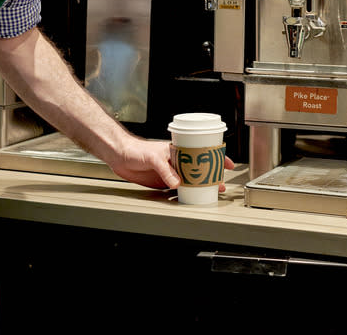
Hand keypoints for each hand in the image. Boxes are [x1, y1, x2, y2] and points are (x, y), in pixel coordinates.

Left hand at [108, 138, 234, 191]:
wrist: (119, 156)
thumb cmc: (135, 149)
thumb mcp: (153, 157)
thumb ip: (166, 170)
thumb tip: (177, 183)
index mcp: (177, 151)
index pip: (201, 152)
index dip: (215, 157)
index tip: (227, 163)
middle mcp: (176, 161)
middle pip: (198, 168)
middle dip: (212, 176)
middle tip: (221, 184)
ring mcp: (170, 172)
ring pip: (190, 179)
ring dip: (200, 186)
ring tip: (211, 192)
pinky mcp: (162, 181)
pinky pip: (177, 188)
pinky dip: (186, 193)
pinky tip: (191, 197)